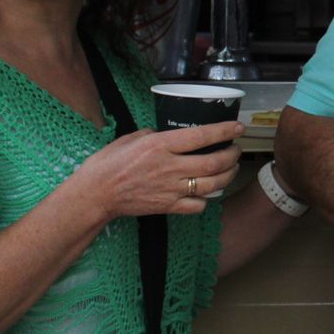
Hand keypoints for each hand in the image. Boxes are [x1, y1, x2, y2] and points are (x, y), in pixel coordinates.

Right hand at [77, 121, 244, 219]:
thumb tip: (171, 134)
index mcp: (161, 145)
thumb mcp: (131, 138)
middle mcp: (171, 167)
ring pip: (213, 184)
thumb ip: (154, 135)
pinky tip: (208, 192)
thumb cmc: (108, 163)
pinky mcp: (168, 206)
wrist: (95, 194)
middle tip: (236, 150)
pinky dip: (208, 199)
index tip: (238, 127)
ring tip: (231, 168)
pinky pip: (198, 205)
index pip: (202, 136)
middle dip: (232, 155)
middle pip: (215, 162)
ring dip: (228, 175)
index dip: (225, 131)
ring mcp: (171, 189)